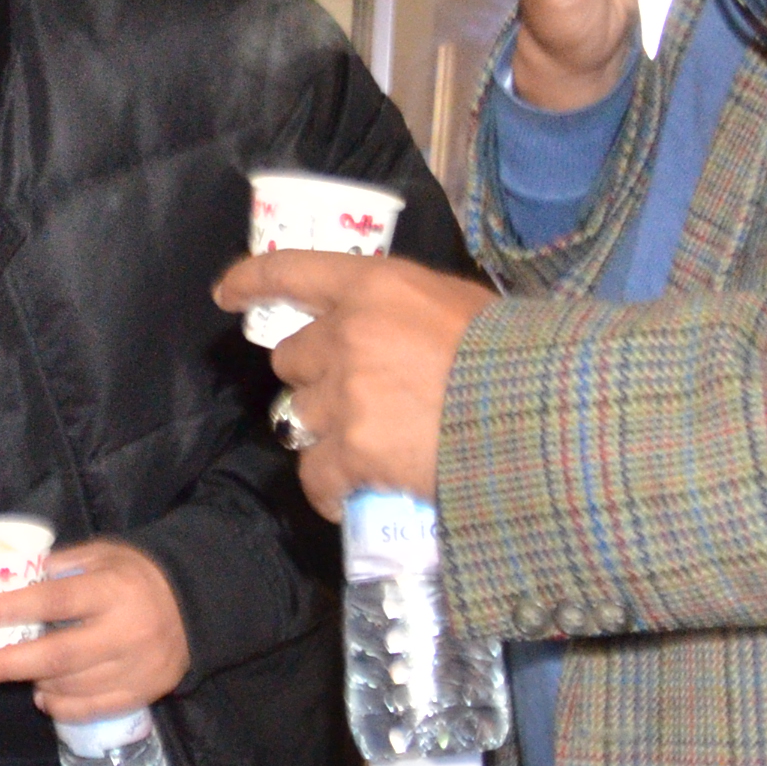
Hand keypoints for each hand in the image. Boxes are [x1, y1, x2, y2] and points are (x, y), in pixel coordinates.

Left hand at [0, 538, 191, 718]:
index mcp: (115, 590)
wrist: (197, 605)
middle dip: (5, 665)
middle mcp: (127, 632)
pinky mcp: (143, 693)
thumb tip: (10, 578)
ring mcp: (137, 668)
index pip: (56, 602)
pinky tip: (42, 696)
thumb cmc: (137, 575)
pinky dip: (59, 705)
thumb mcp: (104, 554)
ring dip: (32, 682)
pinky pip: (91, 708)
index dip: (13, 609)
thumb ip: (61, 565)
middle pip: (57, 656)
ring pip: (70, 686)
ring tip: (9, 671)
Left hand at [210, 252, 494, 516]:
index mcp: (376, 285)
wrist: (540, 413)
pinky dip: (330, 489)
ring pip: (299, 416)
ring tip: (367, 449)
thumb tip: (391, 330)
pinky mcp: (352, 450)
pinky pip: (315, 474)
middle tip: (356, 398)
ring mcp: (345, 393)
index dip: (253, 280)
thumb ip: (407, 310)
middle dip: (315, 377)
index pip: (294, 270)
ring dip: (326, 433)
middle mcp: (348, 333)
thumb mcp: (459, 305)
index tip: (227, 293)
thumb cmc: (514, 355)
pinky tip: (351, 495)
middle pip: (291, 357)